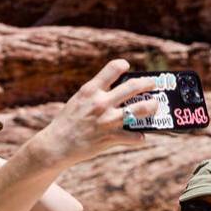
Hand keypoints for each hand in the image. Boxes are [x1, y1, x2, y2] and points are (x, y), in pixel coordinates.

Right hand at [34, 59, 157, 167]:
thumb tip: (117, 91)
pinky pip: (135, 136)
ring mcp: (108, 120)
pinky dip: (139, 137)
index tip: (126, 66)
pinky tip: (139, 137)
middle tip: (152, 84)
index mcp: (90, 90)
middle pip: (134, 86)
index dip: (122, 65)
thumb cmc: (67, 121)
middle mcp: (101, 102)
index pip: (112, 69)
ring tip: (154, 106)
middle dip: (148, 84)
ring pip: (142, 109)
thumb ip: (95, 94)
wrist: (57, 145)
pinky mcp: (111, 137)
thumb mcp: (78, 101)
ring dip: (152, 106)